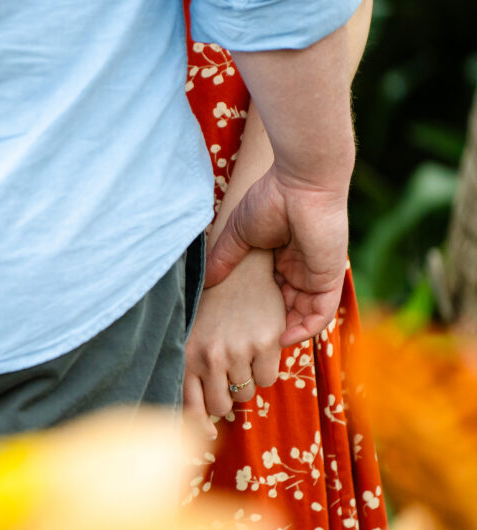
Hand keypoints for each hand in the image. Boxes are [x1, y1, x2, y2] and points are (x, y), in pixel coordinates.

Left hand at [184, 249, 283, 438]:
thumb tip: (205, 428)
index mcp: (186, 357)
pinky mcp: (265, 342)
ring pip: (246, 394)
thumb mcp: (191, 341)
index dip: (199, 427)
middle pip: (222, 407)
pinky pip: (268, 379)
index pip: (190, 408)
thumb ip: (193, 378)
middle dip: (226, 399)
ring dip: (245, 382)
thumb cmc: (210, 312)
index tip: (207, 434)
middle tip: (227, 378)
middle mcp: (210, 357)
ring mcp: (238, 350)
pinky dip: (264, 370)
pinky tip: (256, 347)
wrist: (236, 271)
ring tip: (239, 354)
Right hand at [203, 165, 348, 346]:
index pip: (272, 292)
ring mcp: (315, 274)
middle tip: (248, 340)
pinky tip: (284, 338)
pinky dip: (305, 328)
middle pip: (286, 306)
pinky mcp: (328, 277)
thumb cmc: (270, 200)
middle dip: (270, 325)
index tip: (236, 323)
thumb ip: (223, 259)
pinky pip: (320, 312)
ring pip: (303, 314)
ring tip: (263, 345)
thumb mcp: (238, 234)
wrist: (300, 183)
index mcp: (281, 257)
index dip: (257, 310)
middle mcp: (300, 268)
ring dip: (287, 331)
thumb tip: (201, 282)